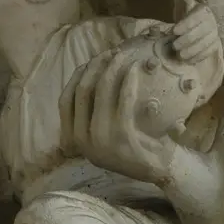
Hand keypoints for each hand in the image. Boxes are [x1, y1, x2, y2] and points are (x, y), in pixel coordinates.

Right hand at [59, 51, 175, 183]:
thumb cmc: (134, 148)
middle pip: (81, 91)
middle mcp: (83, 140)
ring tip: (121, 55)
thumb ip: (91, 115)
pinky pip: (122, 101)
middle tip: (109, 53)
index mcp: (74, 140)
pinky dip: (128, 81)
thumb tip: (88, 76)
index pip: (65, 100)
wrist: (158, 170)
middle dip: (94, 66)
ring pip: (100, 91)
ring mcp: (101, 139)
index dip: (77, 77)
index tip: (90, 61)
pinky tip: (134, 69)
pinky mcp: (121, 136)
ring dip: (110, 68)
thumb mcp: (104, 134)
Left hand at [172, 0, 222, 63]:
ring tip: (179, 55)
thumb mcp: (183, 5)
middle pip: (200, 33)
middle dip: (186, 40)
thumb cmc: (186, 16)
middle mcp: (212, 22)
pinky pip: (208, 53)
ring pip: (204, 44)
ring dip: (191, 51)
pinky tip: (187, 61)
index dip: (185, 24)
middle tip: (174, 45)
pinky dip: (197, 58)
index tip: (174, 31)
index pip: (196, 17)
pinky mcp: (214, 46)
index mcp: (204, 11)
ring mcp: (214, 35)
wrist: (195, 27)